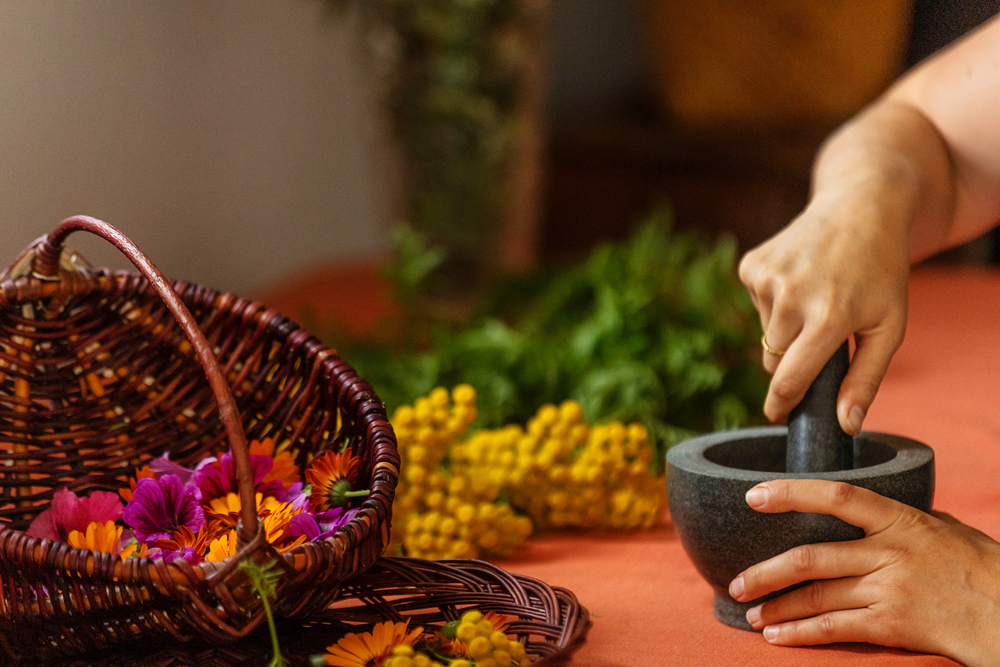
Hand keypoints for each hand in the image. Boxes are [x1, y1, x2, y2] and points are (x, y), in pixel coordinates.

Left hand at [728, 480, 999, 665]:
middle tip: (735, 583)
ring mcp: (889, 589)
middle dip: (765, 572)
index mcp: (900, 519)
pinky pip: (834, 629)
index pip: (836, 495)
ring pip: (816, 595)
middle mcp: (889, 552)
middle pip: (810, 557)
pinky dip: (800, 633)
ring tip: (750, 613)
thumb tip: (869, 510)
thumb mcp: (945, 528)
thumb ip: (903, 519)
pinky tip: (777, 636)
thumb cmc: (983, 567)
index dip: (791, 493)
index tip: (753, 496)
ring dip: (777, 607)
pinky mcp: (892, 624)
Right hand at [738, 177, 910, 433]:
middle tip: (825, 329)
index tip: (779, 417)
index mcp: (829, 317)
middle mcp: (791, 297)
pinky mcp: (751, 266)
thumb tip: (845, 426)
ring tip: (816, 294)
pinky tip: (799, 279)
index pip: (789, 379)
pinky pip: (756, 307)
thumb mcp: (889, 327)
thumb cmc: (880, 272)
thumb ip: (866, 380)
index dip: (782, 405)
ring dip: (787, 328)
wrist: (860, 207)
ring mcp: (767, 279)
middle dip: (795, 358)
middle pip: (775, 360)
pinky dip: (775, 303)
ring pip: (766, 334)